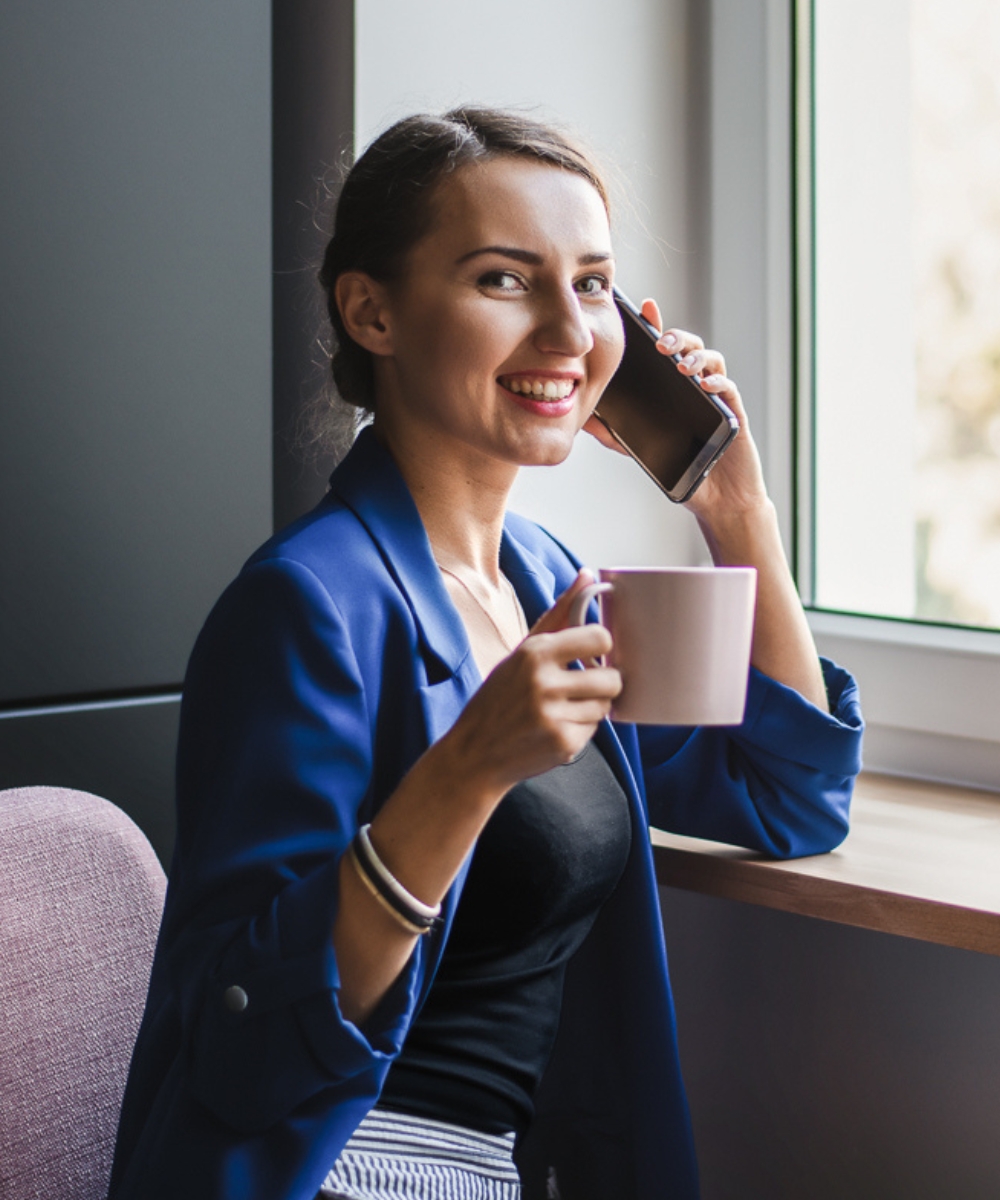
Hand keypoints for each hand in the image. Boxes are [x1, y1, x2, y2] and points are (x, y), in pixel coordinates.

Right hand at [444, 571, 621, 790]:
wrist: (474, 754)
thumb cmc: (499, 698)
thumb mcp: (521, 652)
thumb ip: (559, 613)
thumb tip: (588, 575)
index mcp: (535, 653)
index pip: (600, 638)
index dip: (602, 648)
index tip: (592, 655)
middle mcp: (544, 683)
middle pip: (611, 678)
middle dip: (603, 684)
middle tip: (580, 688)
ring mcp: (553, 716)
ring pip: (605, 706)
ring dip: (591, 709)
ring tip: (562, 710)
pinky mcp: (562, 744)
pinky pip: (595, 731)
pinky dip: (580, 730)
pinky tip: (554, 729)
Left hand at [583, 298, 770, 523]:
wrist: (716, 497)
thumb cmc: (682, 468)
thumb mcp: (639, 448)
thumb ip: (613, 432)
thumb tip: (582, 418)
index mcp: (673, 389)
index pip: (665, 351)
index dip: (657, 327)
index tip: (646, 307)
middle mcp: (694, 387)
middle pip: (689, 347)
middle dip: (675, 338)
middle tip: (661, 344)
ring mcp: (716, 398)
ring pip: (712, 361)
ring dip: (696, 357)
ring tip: (681, 365)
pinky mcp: (733, 414)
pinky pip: (728, 389)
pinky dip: (716, 383)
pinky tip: (704, 385)